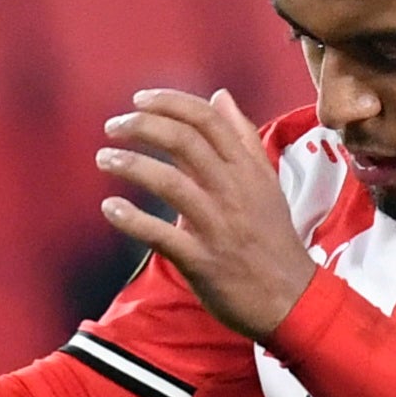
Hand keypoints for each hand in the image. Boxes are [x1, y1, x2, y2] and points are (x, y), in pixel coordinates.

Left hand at [97, 89, 316, 338]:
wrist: (292, 300)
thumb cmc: (273, 239)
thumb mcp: (266, 183)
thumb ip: (243, 138)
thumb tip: (220, 96)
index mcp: (248, 172)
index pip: (208, 120)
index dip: (169, 103)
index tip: (139, 100)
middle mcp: (234, 193)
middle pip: (185, 142)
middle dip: (143, 126)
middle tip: (114, 126)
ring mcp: (218, 227)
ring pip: (171, 183)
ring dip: (131, 165)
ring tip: (104, 158)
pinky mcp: (202, 261)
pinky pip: (161, 235)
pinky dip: (131, 219)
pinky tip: (110, 207)